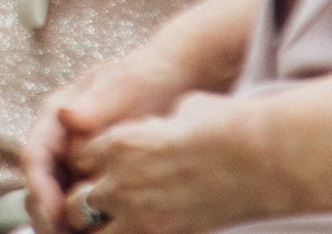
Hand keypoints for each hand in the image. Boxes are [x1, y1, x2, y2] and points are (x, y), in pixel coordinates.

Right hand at [25, 48, 209, 231]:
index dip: (40, 190)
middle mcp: (59, 143)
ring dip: (66, 224)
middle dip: (48, 217)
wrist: (172, 83)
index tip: (55, 215)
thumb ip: (95, 103)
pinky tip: (104, 231)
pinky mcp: (96, 178)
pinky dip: (88, 222)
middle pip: (41, 187)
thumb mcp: (120, 85)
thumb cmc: (143, 79)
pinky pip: (84, 204)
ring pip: (59, 200)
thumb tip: (68, 116)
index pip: (34, 158)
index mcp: (54, 119)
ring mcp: (76, 162)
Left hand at [31, 91, 296, 233]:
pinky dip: (129, 233)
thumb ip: (159, 124)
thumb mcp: (179, 111)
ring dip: (102, 227)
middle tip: (109, 207)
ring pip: (90, 229)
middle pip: (77, 200)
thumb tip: (171, 120)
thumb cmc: (223, 126)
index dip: (91, 168)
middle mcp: (118, 178)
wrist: (254, 157)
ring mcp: (136, 211)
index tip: (104, 173)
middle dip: (88, 205)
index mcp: (118, 142)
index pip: (78, 160)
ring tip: (123, 222)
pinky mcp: (158, 233)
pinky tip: (144, 227)